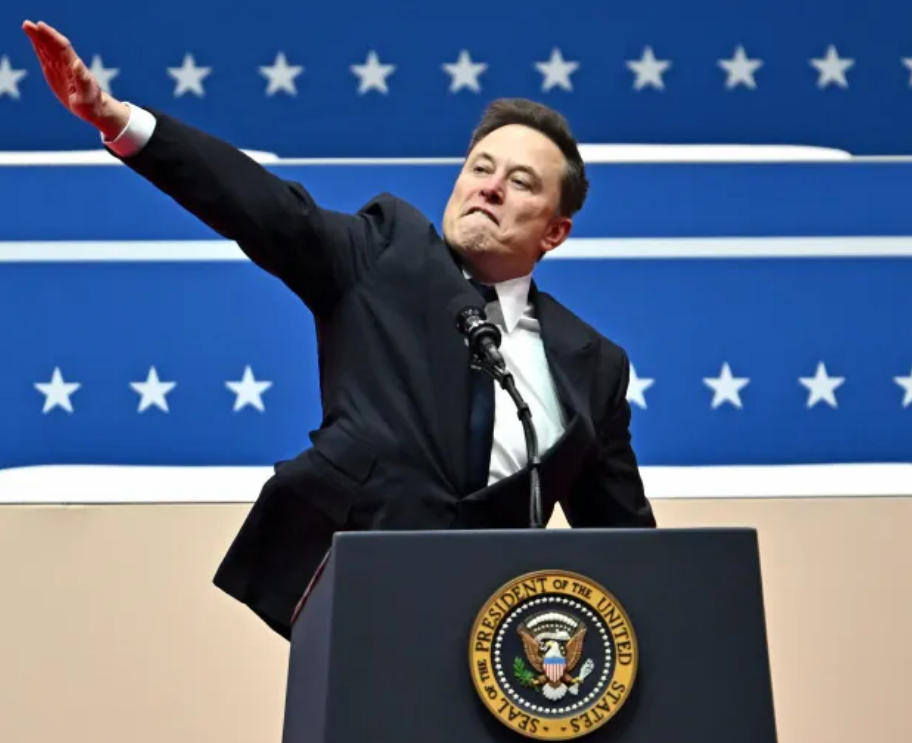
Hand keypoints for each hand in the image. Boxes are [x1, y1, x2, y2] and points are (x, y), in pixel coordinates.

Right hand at [22, 20, 129, 138]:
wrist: (94, 108)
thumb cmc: (92, 103)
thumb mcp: (87, 94)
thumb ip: (82, 79)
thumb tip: (76, 62)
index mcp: (74, 67)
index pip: (62, 47)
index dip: (51, 36)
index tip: (40, 26)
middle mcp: (67, 64)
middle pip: (53, 45)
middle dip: (41, 34)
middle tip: (27, 24)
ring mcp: (61, 68)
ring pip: (48, 50)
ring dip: (38, 38)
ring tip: (27, 26)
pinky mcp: (56, 74)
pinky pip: (47, 58)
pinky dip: (40, 49)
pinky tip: (34, 41)